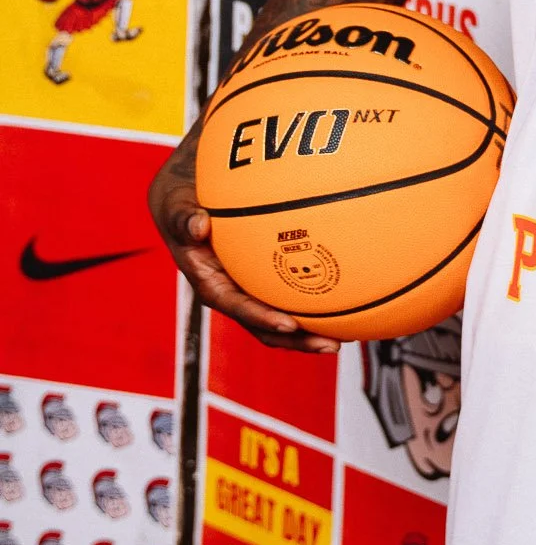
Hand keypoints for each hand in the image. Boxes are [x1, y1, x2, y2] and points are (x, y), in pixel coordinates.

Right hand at [148, 142, 338, 352]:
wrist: (186, 200)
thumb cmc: (182, 203)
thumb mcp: (177, 207)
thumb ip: (184, 217)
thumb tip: (198, 225)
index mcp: (209, 283)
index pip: (236, 307)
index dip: (261, 318)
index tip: (289, 325)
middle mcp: (232, 294)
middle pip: (266, 325)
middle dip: (298, 340)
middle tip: (332, 344)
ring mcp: (249, 290)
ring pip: (282, 317)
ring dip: (313, 331)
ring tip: (350, 335)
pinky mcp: (263, 280)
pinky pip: (291, 294)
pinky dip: (316, 301)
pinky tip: (350, 296)